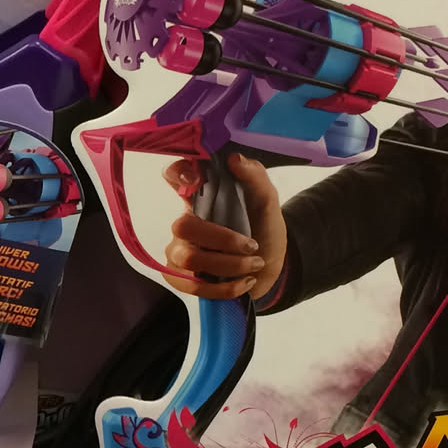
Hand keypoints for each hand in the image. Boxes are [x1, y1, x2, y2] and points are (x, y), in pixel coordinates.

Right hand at [161, 153, 285, 299]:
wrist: (271, 270)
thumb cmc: (264, 231)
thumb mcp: (268, 203)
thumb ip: (255, 177)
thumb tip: (235, 159)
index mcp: (202, 196)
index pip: (175, 176)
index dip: (177, 175)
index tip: (197, 179)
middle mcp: (185, 221)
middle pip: (182, 226)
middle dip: (222, 240)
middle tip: (252, 246)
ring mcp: (179, 250)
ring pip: (189, 259)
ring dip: (230, 265)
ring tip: (254, 265)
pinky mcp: (180, 277)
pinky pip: (191, 285)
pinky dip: (224, 287)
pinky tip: (244, 282)